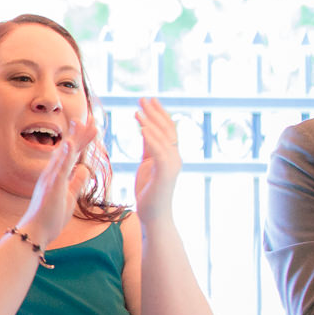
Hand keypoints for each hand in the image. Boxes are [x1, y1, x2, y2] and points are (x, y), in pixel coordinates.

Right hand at [17, 114, 93, 247]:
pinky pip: (59, 169)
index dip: (82, 141)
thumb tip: (84, 170)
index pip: (72, 155)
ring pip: (63, 154)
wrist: (34, 233)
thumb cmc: (49, 219)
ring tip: (82, 122)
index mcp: (57, 176)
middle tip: (91, 118)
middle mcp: (51, 173)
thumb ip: (76, 183)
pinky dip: (64, 155)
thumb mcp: (69, 198)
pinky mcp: (51, 186)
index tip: (92, 129)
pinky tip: (69, 143)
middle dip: (80, 133)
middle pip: (68, 149)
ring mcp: (50, 178)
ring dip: (74, 138)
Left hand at [131, 97, 181, 224]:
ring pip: (163, 138)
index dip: (158, 113)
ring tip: (138, 110)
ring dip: (150, 122)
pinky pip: (159, 151)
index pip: (167, 129)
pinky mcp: (166, 173)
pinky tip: (142, 128)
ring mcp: (172, 165)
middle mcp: (175, 157)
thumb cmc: (149, 192)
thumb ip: (148, 147)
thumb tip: (145, 129)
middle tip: (143, 98)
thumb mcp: (147, 164)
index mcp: (170, 154)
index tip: (148, 100)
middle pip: (167, 129)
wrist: (154, 216)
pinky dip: (151, 138)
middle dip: (155, 112)